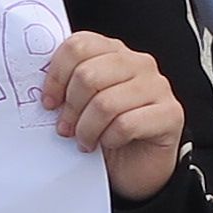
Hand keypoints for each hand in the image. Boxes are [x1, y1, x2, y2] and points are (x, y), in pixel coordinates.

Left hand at [43, 32, 182, 201]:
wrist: (137, 167)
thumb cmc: (106, 132)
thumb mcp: (82, 104)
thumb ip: (67, 87)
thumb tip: (42, 90)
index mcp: (114, 52)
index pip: (79, 45)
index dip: (56, 75)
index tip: (49, 102)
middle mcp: (138, 63)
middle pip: (89, 74)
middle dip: (71, 107)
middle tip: (65, 128)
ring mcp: (158, 87)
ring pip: (106, 102)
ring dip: (87, 129)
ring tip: (85, 140)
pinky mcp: (171, 113)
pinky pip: (126, 124)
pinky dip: (109, 139)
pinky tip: (108, 144)